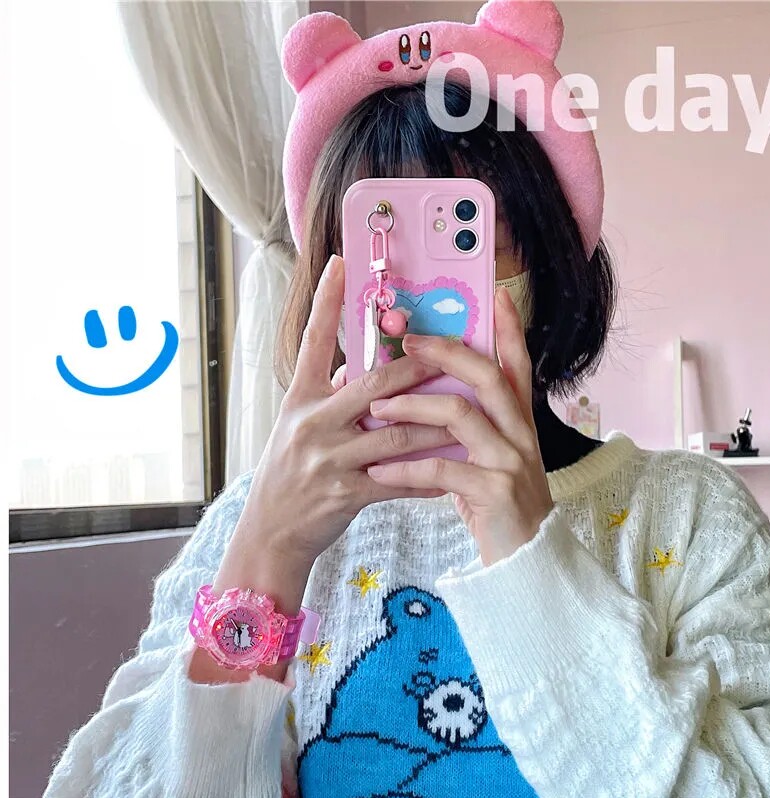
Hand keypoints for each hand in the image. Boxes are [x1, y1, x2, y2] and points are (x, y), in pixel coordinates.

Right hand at [215, 254, 453, 592]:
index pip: (313, 341)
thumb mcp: (299, 426)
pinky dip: (430, 476)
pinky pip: (400, 481)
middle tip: (452, 349)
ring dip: (437, 423)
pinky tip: (454, 474)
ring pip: (397, 432)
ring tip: (469, 413)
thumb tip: (361, 367)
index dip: (327, 301)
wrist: (270, 532)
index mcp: (300, 399)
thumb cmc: (288, 473)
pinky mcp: (346, 494)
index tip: (343, 263)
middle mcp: (312, 423)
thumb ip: (330, 394)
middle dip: (418, 367)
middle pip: (373, 384)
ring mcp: (329, 459)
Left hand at [365, 286, 553, 565]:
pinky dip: (406, 470)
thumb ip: (469, 429)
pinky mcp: (495, 493)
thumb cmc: (497, 507)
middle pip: (487, 376)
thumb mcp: (490, 460)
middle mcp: (521, 434)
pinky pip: (443, 471)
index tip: (496, 294)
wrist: (526, 562)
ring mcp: (511, 462)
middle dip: (445, 354)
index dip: (509, 329)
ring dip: (413, 408)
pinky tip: (379, 472)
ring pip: (461, 415)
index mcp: (520, 422)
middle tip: (407, 342)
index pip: (517, 365)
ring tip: (376, 411)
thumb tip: (422, 399)